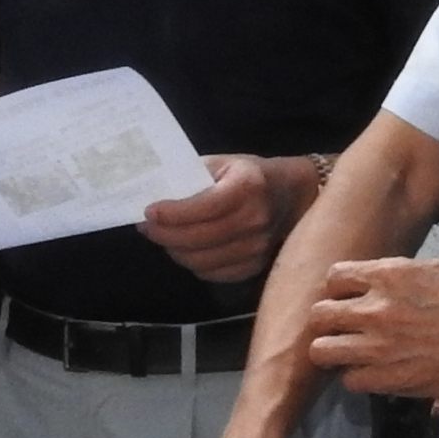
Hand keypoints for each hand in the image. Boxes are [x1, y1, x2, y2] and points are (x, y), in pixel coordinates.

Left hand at [139, 154, 288, 286]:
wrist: (292, 196)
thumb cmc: (250, 175)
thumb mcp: (223, 163)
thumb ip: (191, 176)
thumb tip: (154, 194)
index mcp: (247, 187)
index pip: (204, 207)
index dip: (172, 214)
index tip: (148, 212)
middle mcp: (254, 220)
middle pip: (197, 239)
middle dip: (164, 234)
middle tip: (146, 226)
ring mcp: (257, 248)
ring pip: (200, 261)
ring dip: (174, 250)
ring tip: (164, 236)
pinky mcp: (254, 267)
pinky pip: (212, 273)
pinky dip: (193, 263)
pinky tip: (187, 248)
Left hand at [305, 257, 438, 398]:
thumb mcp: (435, 269)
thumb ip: (398, 276)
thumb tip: (376, 284)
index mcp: (388, 275)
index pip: (333, 277)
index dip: (339, 290)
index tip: (351, 298)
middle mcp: (375, 309)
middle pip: (318, 315)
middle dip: (328, 321)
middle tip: (344, 329)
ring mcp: (379, 346)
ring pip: (322, 350)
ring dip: (333, 351)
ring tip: (350, 354)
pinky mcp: (390, 377)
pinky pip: (349, 380)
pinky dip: (357, 377)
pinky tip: (373, 372)